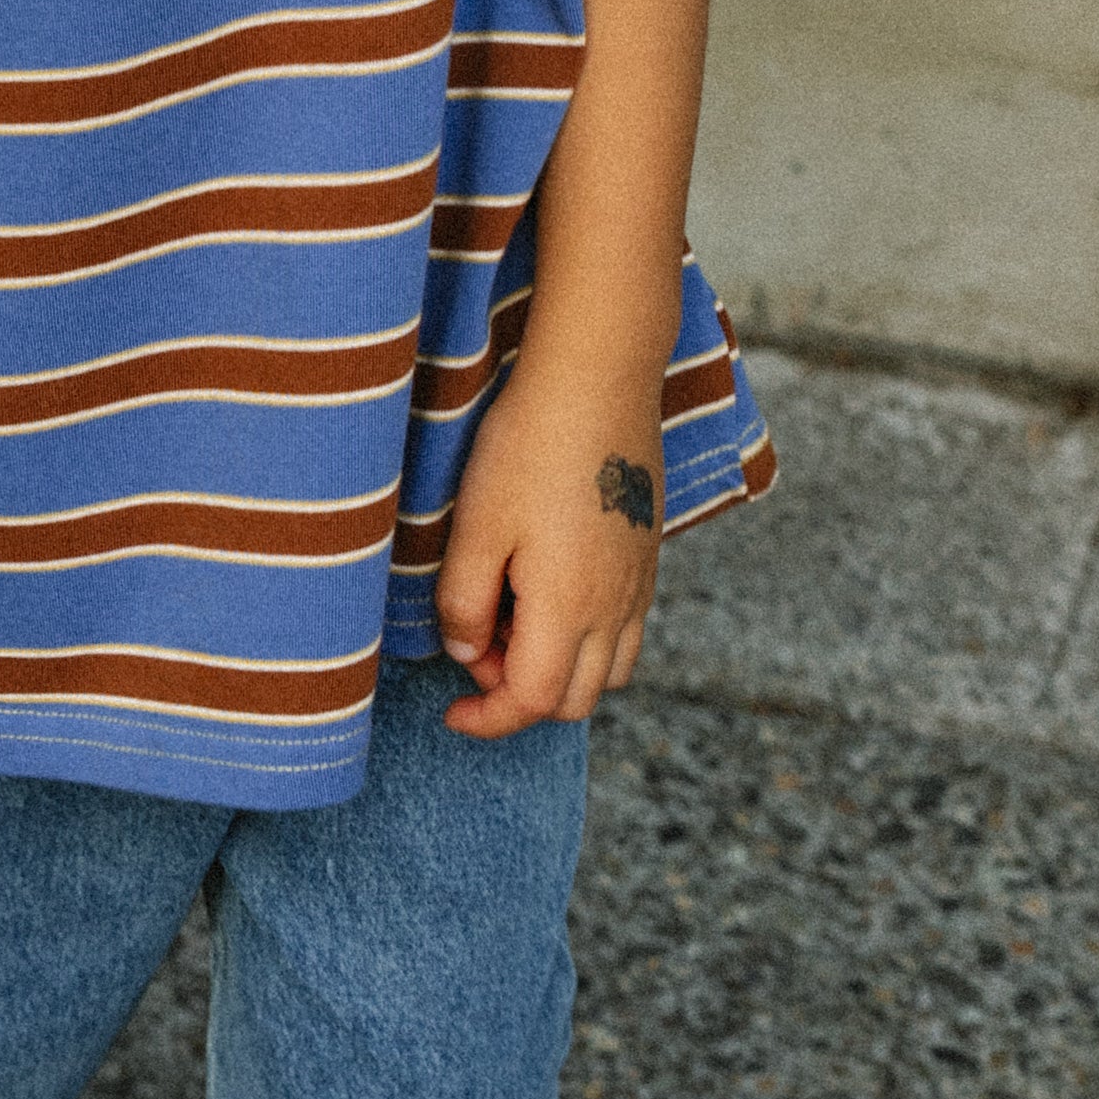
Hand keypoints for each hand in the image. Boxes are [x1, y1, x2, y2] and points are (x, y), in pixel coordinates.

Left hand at [432, 345, 663, 736]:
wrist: (598, 379)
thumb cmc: (528, 448)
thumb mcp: (475, 527)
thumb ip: (463, 603)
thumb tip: (465, 653)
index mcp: (568, 608)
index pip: (531, 701)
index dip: (486, 719)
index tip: (451, 710)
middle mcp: (615, 607)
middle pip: (575, 700)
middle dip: (519, 695)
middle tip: (474, 645)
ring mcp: (639, 583)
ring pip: (610, 671)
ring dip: (558, 669)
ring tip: (510, 618)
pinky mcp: (647, 556)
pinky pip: (626, 630)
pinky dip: (588, 640)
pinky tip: (546, 590)